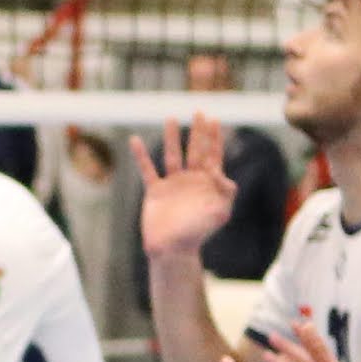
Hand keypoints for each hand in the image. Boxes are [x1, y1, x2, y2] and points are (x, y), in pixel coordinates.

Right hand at [135, 117, 241, 269]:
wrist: (173, 249)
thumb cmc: (198, 234)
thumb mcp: (220, 213)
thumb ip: (225, 192)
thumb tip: (219, 171)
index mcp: (207, 185)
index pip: (213, 156)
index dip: (215, 139)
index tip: (214, 120)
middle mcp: (191, 181)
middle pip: (195, 151)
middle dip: (198, 132)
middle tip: (199, 112)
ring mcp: (173, 185)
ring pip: (172, 155)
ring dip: (172, 138)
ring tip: (171, 118)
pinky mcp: (156, 191)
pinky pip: (147, 169)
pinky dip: (141, 155)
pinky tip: (135, 139)